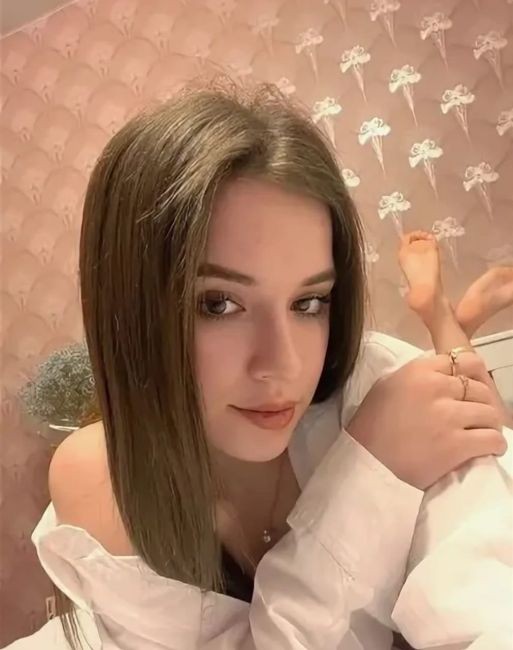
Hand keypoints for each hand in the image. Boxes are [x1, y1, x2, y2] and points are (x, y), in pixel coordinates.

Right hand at [346, 352, 506, 489]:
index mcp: (418, 371)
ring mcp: (448, 416)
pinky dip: (495, 445)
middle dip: (480, 403)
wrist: (366, 465)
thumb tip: (440, 374)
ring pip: (490, 413)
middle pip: (479, 388)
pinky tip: (488, 448)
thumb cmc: (370, 427)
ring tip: (482, 434)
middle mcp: (435, 388)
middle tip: (475, 417)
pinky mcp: (457, 445)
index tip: (466, 391)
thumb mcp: (385, 386)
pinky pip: (493, 439)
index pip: (461, 361)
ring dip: (489, 425)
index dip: (467, 377)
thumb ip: (415, 375)